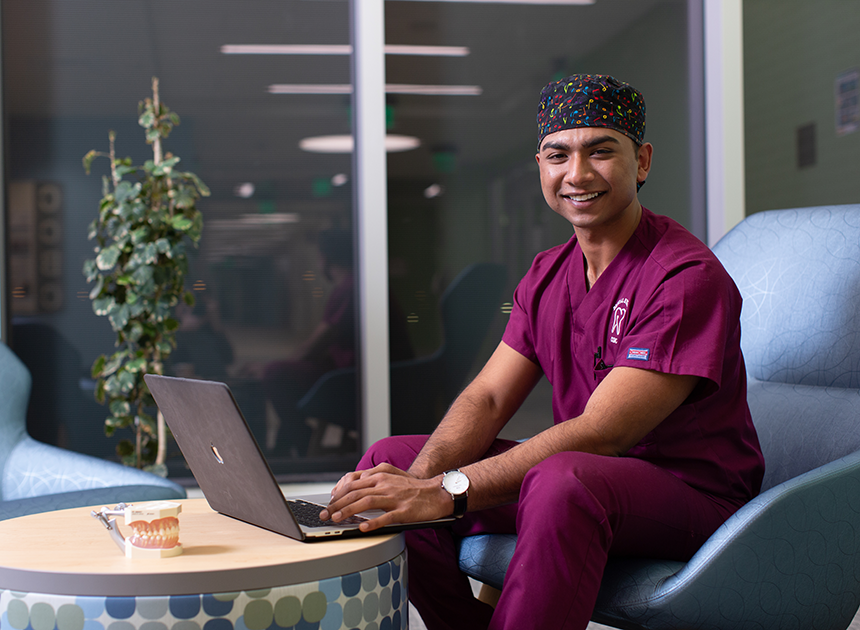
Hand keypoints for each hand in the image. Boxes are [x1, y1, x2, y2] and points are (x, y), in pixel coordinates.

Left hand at [320, 464, 451, 531]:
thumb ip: (374, 475)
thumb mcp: (392, 474)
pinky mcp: (404, 511)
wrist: (437, 492)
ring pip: (366, 502)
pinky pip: (386, 517)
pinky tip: (363, 527)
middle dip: (336, 504)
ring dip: (348, 511)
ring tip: (336, 519)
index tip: (329, 503)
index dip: (337, 494)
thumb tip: (357, 479)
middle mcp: (385, 485)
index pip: (352, 484)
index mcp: (380, 476)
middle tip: (324, 515)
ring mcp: (394, 498)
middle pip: (355, 493)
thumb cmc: (413, 487)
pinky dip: (373, 522)